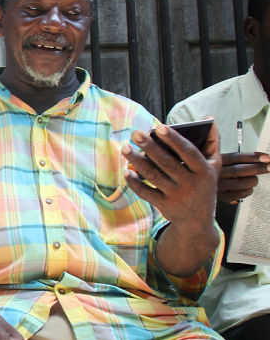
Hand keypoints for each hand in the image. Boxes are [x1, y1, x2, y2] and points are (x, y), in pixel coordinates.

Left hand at [122, 123, 221, 274]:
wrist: (198, 221)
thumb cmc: (204, 185)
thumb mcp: (214, 166)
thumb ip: (212, 142)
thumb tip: (209, 118)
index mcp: (204, 171)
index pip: (189, 152)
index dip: (174, 140)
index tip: (159, 127)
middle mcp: (191, 184)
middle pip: (167, 163)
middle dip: (150, 147)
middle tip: (136, 133)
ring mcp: (177, 196)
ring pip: (154, 176)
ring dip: (138, 162)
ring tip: (125, 148)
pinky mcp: (164, 206)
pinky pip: (146, 192)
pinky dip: (135, 182)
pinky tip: (127, 170)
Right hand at [218, 152, 269, 203]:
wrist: (204, 186)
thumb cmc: (219, 172)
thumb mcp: (224, 162)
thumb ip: (238, 160)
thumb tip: (263, 159)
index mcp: (217, 162)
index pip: (236, 157)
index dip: (253, 157)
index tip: (266, 157)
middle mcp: (216, 174)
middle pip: (239, 170)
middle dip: (258, 168)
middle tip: (269, 167)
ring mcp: (218, 186)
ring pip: (242, 183)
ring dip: (253, 181)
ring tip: (254, 179)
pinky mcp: (222, 197)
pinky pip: (241, 194)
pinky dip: (248, 191)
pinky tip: (247, 188)